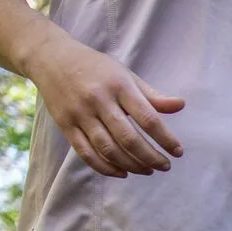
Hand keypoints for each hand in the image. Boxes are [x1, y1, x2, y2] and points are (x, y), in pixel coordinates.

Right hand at [26, 36, 183, 177]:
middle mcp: (99, 100)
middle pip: (128, 138)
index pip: (147, 118)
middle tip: (165, 166)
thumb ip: (151, 95)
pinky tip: (122, 172)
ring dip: (131, 165)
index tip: (178, 152)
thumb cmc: (95, 68)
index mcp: (119, 85)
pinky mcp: (66, 125)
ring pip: (108, 149)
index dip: (165, 139)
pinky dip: (106, 167)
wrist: (51, 58)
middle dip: (150, 157)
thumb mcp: (125, 74)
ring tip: (148, 170)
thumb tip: (180, 105)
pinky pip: (87, 153)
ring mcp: (80, 114)